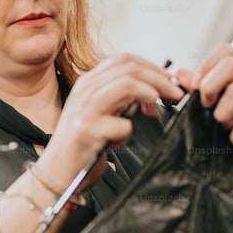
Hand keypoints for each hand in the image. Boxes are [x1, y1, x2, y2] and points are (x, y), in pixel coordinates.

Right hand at [39, 54, 183, 188]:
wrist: (56, 172)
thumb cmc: (81, 145)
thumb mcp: (100, 113)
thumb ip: (120, 99)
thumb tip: (154, 90)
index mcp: (88, 83)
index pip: (123, 60)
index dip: (151, 67)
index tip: (169, 80)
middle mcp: (85, 91)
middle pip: (129, 69)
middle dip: (160, 79)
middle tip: (176, 93)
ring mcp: (85, 109)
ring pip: (127, 85)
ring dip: (151, 94)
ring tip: (156, 110)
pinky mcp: (87, 130)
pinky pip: (123, 125)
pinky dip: (128, 135)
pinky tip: (118, 144)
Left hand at [176, 44, 232, 161]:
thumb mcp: (214, 111)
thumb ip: (199, 92)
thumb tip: (180, 74)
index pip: (225, 52)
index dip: (206, 65)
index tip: (195, 87)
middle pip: (230, 64)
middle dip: (210, 86)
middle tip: (206, 106)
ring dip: (223, 114)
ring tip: (225, 128)